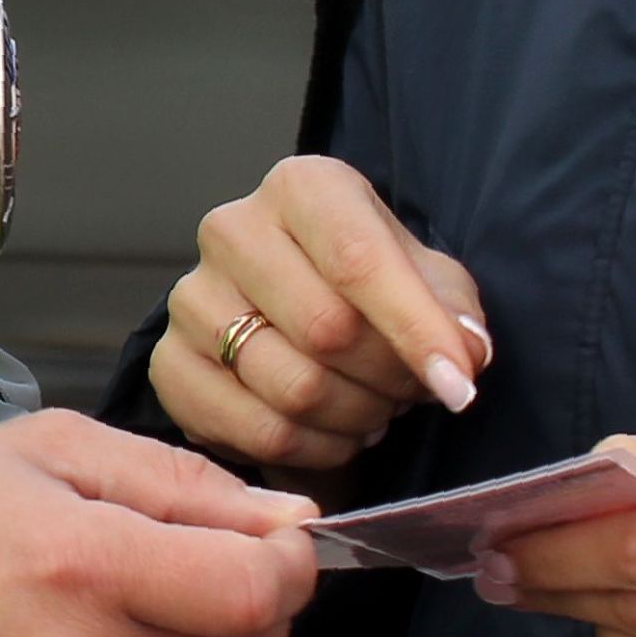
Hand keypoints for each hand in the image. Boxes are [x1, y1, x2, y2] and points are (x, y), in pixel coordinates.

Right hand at [148, 155, 491, 484]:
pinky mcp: (170, 363)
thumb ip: (454, 312)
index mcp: (302, 187)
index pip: (358, 258)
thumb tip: (465, 353)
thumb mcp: (428, 281)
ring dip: (356, 417)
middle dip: (388, 378)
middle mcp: (233, 229)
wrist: (292, 318)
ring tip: (374, 408)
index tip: (460, 384)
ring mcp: (191, 297)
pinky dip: (316, 449)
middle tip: (410, 390)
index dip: (415, 329)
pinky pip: (258, 431)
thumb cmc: (369, 291)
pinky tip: (334, 432)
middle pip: (327, 329)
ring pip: (295, 388)